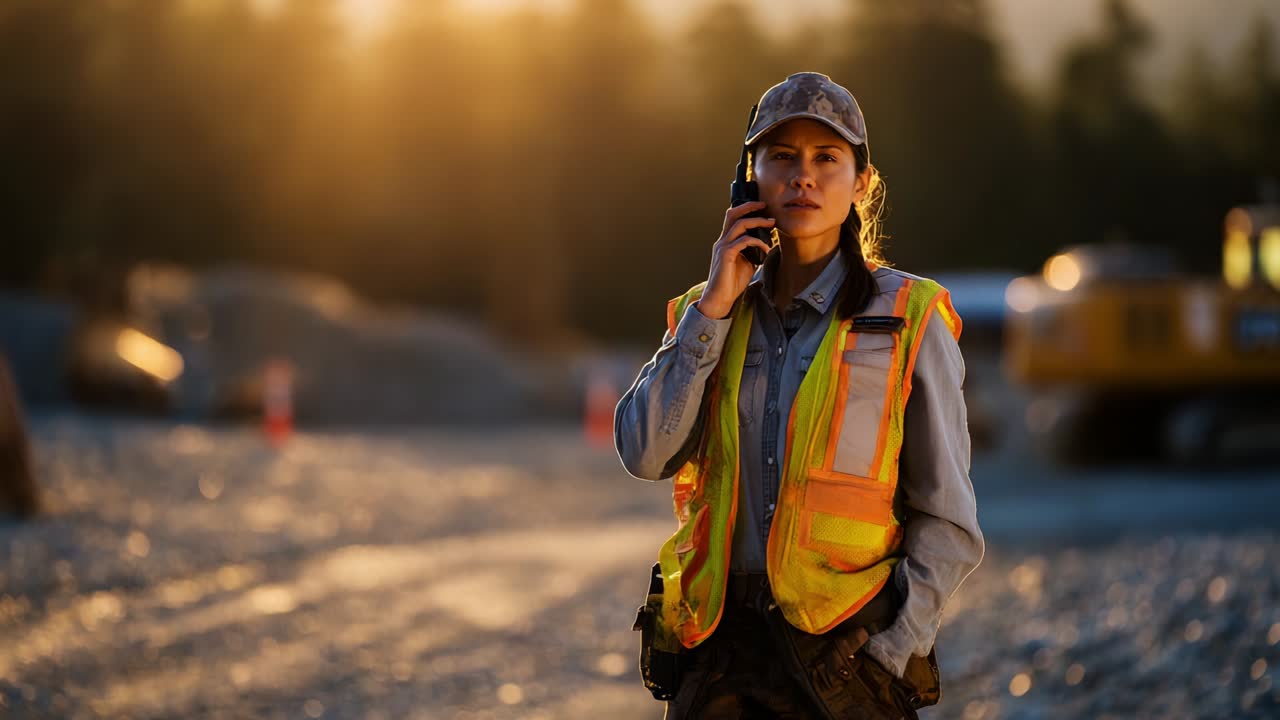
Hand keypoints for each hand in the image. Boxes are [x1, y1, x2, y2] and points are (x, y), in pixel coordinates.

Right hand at [697, 201, 773, 318]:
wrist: (720, 298)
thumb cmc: (732, 283)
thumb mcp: (747, 264)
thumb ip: (753, 252)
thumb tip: (766, 244)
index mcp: (726, 242)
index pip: (733, 218)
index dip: (745, 209)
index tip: (762, 207)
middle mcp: (722, 241)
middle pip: (732, 214)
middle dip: (749, 207)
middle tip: (765, 206)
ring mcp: (723, 247)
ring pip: (739, 224)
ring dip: (758, 221)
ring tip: (771, 223)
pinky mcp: (726, 255)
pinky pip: (743, 241)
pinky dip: (758, 242)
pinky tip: (767, 248)